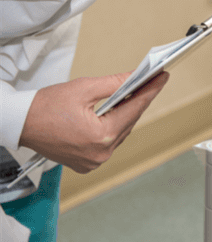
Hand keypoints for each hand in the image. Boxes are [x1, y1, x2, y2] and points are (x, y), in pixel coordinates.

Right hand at [19, 71, 169, 172]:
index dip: (150, 91)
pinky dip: (113, 128)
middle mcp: (101, 153)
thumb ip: (114, 83)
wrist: (19, 124)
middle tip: (150, 82)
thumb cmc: (44, 107)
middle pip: (129, 122)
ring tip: (134, 95)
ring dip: (125, 115)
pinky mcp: (87, 164)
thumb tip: (135, 77)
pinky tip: (116, 113)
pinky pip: (109, 143)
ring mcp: (94, 162)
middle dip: (138, 101)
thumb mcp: (83, 88)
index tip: (162, 78)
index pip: (134, 109)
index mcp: (101, 136)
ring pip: (120, 133)